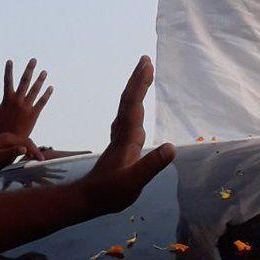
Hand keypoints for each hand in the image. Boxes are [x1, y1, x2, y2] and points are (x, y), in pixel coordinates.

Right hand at [0, 58, 53, 139]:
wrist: (10, 141)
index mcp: (7, 99)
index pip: (7, 81)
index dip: (8, 71)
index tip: (10, 61)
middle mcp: (17, 101)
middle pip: (24, 81)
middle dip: (29, 70)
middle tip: (34, 60)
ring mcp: (26, 107)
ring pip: (35, 90)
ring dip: (40, 80)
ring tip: (44, 72)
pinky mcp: (34, 114)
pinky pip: (42, 102)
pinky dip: (46, 94)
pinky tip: (50, 87)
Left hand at [78, 57, 174, 213]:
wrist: (87, 199)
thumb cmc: (109, 194)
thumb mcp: (133, 182)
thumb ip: (151, 165)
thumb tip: (172, 147)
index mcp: (127, 139)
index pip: (134, 105)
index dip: (140, 84)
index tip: (147, 65)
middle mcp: (122, 134)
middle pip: (129, 101)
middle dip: (137, 80)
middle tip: (145, 60)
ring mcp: (120, 140)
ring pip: (128, 109)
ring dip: (136, 91)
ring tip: (144, 76)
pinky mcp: (120, 147)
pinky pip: (128, 119)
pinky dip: (133, 107)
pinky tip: (134, 110)